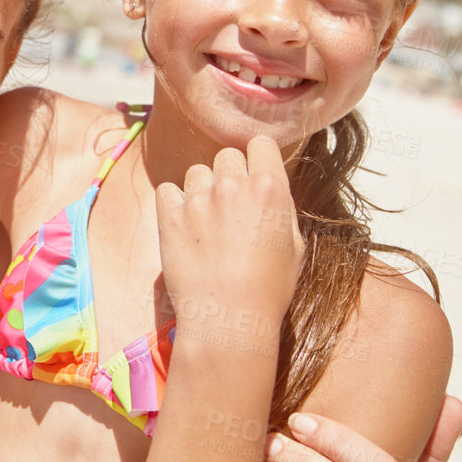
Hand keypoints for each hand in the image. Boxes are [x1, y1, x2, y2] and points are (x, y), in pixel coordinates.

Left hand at [155, 135, 303, 350]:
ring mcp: (198, 198)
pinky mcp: (169, 214)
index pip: (260, 143)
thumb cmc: (269, 289)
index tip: (255, 173)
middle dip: (230, 174)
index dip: (258, 158)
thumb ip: (281, 210)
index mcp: (269, 188)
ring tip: (207, 222)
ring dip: (202, 189)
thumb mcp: (293, 246)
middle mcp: (233, 185)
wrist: (228, 319)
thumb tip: (271, 193)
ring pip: (197, 172)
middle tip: (231, 205)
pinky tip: (184, 226)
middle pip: (227, 155)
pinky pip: (168, 190)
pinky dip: (174, 203)